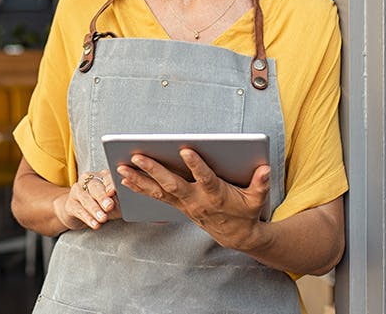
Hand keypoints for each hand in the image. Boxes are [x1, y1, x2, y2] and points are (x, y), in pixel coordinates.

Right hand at [51, 169, 120, 230]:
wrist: (79, 213)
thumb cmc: (102, 206)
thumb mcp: (114, 203)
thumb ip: (120, 201)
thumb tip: (129, 203)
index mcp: (101, 176)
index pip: (107, 177)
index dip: (110, 184)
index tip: (114, 191)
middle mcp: (87, 180)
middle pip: (95, 187)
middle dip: (102, 197)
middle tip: (109, 206)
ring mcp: (77, 191)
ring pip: (85, 198)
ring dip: (95, 209)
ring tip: (103, 218)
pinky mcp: (70, 204)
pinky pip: (79, 210)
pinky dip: (88, 218)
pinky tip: (94, 224)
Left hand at [117, 149, 270, 250]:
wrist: (235, 236)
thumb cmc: (246, 211)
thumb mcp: (257, 199)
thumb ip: (261, 184)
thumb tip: (265, 168)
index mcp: (216, 195)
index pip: (205, 178)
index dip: (197, 165)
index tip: (186, 149)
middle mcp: (196, 200)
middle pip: (172, 184)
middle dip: (154, 170)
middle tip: (137, 156)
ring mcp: (184, 204)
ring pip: (158, 191)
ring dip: (139, 180)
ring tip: (121, 168)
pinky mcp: (177, 205)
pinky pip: (155, 196)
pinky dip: (139, 187)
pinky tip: (124, 178)